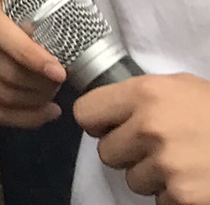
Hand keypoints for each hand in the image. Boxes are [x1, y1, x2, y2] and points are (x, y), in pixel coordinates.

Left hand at [75, 73, 209, 202]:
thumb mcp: (180, 88)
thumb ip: (140, 97)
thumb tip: (106, 110)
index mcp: (145, 94)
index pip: (85, 113)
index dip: (98, 123)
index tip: (112, 126)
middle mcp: (150, 128)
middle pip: (106, 152)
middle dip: (128, 153)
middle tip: (157, 147)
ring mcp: (166, 165)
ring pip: (132, 180)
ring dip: (152, 177)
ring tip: (182, 162)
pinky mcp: (182, 196)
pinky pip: (159, 201)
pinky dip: (175, 196)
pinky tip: (195, 180)